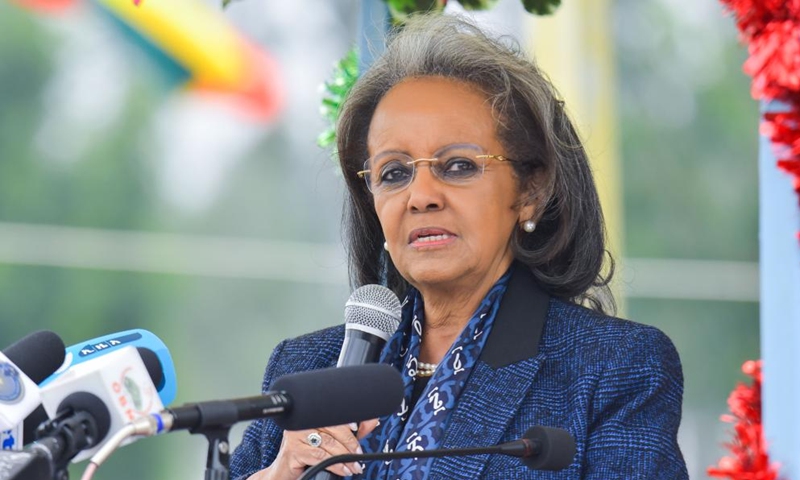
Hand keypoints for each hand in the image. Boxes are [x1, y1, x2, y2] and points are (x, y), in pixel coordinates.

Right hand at [247, 419, 379, 479]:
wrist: (282, 473)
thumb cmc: (305, 455)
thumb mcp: (328, 442)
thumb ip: (349, 432)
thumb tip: (372, 422)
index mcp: (309, 414)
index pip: (332, 413)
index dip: (347, 420)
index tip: (358, 429)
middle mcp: (301, 422)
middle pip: (332, 427)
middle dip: (350, 442)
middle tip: (359, 453)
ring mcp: (295, 436)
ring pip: (328, 443)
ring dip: (345, 456)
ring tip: (355, 465)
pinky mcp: (294, 451)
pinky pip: (321, 456)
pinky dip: (336, 464)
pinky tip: (344, 469)